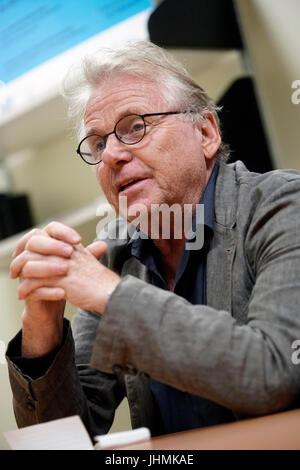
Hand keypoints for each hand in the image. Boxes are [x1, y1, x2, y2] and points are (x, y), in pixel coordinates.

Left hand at [10, 222, 119, 356]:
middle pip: (33, 247)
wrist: (109, 292)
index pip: (44, 235)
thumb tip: (72, 252)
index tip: (24, 254)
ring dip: (20, 275)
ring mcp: (61, 266)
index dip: (31, 244)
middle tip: (15, 270)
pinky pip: (34, 282)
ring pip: (30, 265)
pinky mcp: (59, 281)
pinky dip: (26, 289)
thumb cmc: (100, 280)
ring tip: (19, 285)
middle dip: (20, 259)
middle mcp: (64, 252)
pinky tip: (24, 294)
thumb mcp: (88, 261)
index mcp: (70, 245)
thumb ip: (78, 254)